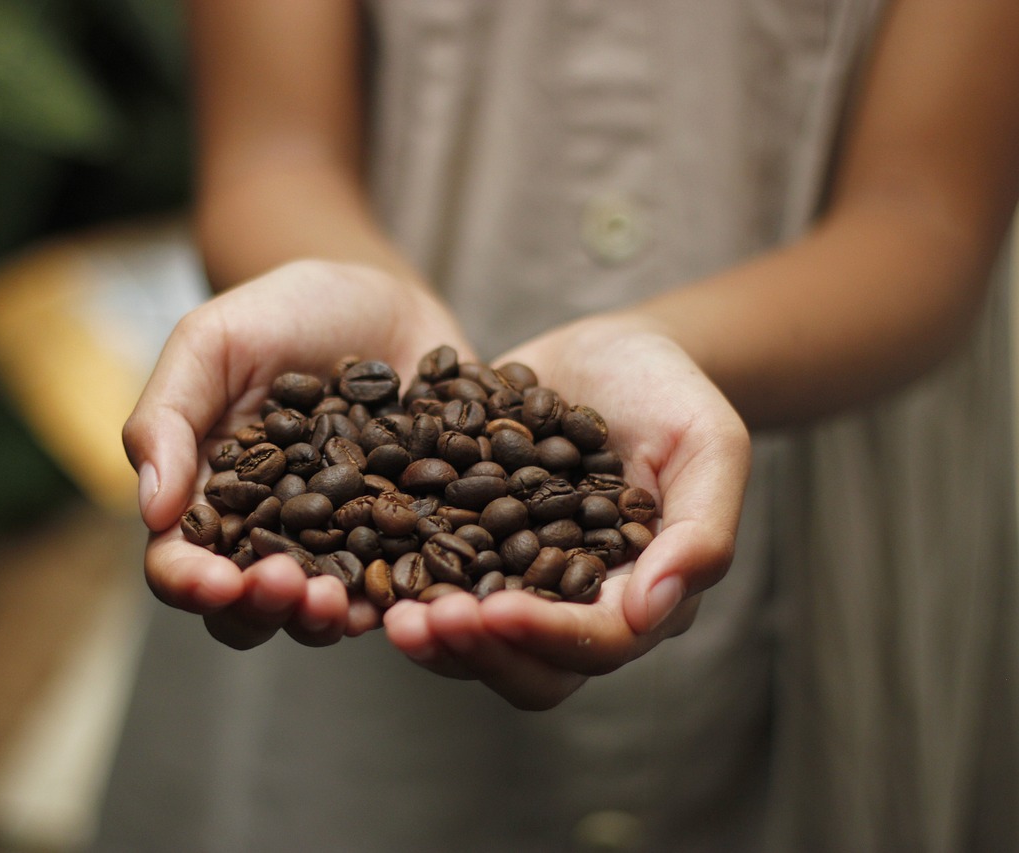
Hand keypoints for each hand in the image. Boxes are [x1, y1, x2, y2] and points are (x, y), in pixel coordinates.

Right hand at [122, 259, 474, 649]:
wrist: (379, 297)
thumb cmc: (280, 314)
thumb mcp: (211, 343)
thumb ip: (169, 417)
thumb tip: (152, 511)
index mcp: (208, 501)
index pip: (181, 563)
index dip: (190, 584)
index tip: (214, 582)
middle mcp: (270, 537)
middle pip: (251, 606)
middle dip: (264, 609)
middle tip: (288, 587)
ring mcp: (340, 545)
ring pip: (324, 611)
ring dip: (329, 619)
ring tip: (344, 603)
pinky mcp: (405, 538)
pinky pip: (405, 584)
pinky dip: (405, 600)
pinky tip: (412, 598)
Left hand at [384, 317, 750, 708]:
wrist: (611, 351)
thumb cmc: (671, 392)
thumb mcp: (709, 443)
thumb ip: (702, 527)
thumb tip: (653, 612)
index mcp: (641, 593)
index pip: (598, 641)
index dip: (547, 636)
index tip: (494, 613)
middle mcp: (577, 604)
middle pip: (529, 665)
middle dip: (474, 650)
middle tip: (418, 623)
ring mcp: (519, 580)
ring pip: (475, 640)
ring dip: (431, 633)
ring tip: (385, 611)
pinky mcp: (471, 547)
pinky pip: (434, 583)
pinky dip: (400, 583)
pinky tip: (360, 562)